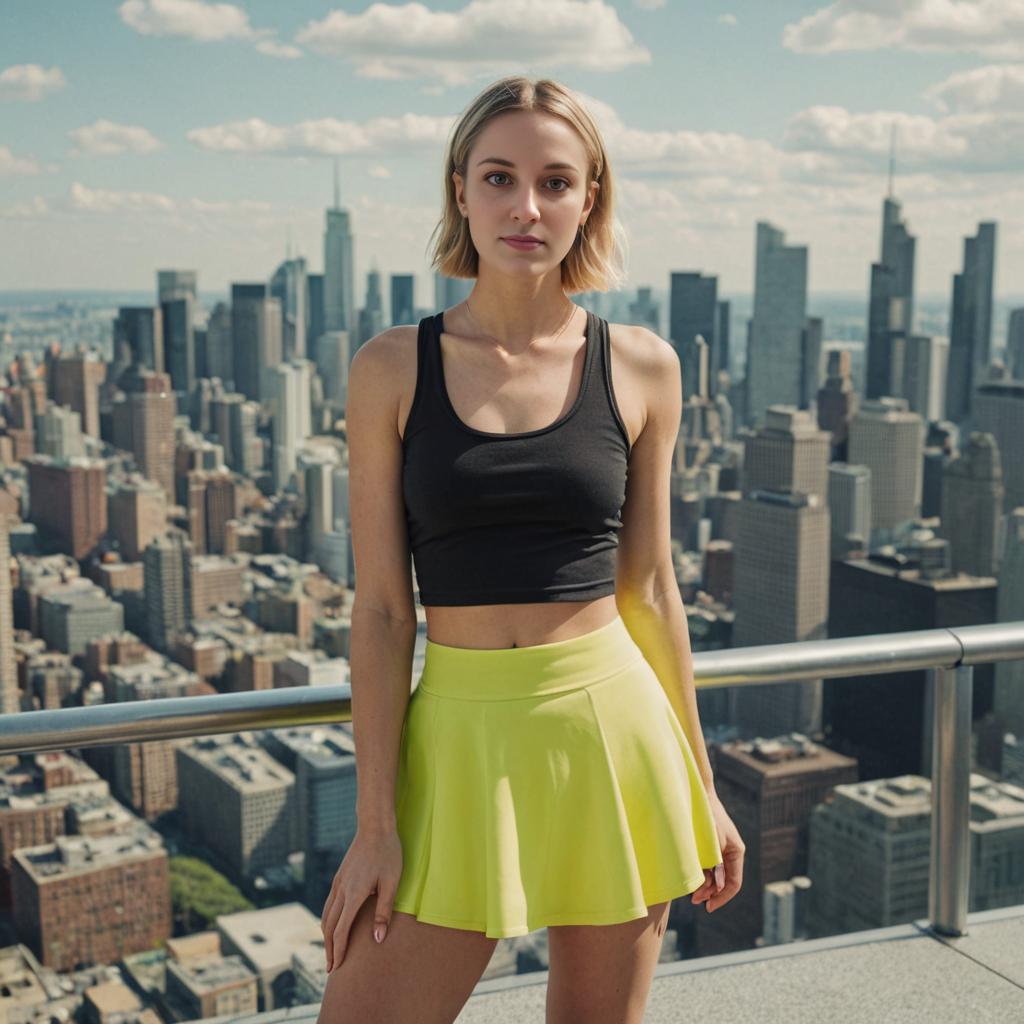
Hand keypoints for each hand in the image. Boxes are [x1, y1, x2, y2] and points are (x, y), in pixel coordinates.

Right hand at [321, 827, 403, 971]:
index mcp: (354, 894)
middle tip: (331, 968)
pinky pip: (329, 903)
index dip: (339, 951)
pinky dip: (327, 919)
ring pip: (326, 915)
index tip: (337, 967)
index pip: (341, 930)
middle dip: (329, 948)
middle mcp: (341, 890)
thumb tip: (378, 939)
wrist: (374, 826)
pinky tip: (332, 924)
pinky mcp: (339, 876)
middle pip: (329, 926)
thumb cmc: (388, 853)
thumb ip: (384, 911)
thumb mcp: (391, 882)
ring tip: (330, 950)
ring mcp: (338, 882)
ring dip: (326, 935)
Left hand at [690, 790, 743, 912]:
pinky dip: (701, 874)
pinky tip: (692, 879)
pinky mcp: (710, 846)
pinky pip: (708, 865)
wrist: (697, 795)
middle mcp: (731, 853)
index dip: (722, 898)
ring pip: (714, 875)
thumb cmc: (706, 817)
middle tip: (694, 900)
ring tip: (691, 893)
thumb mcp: (711, 844)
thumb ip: (714, 865)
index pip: (733, 884)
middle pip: (723, 881)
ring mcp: (720, 849)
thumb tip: (714, 887)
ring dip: (704, 885)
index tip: (709, 907)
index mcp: (736, 852)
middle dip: (710, 893)